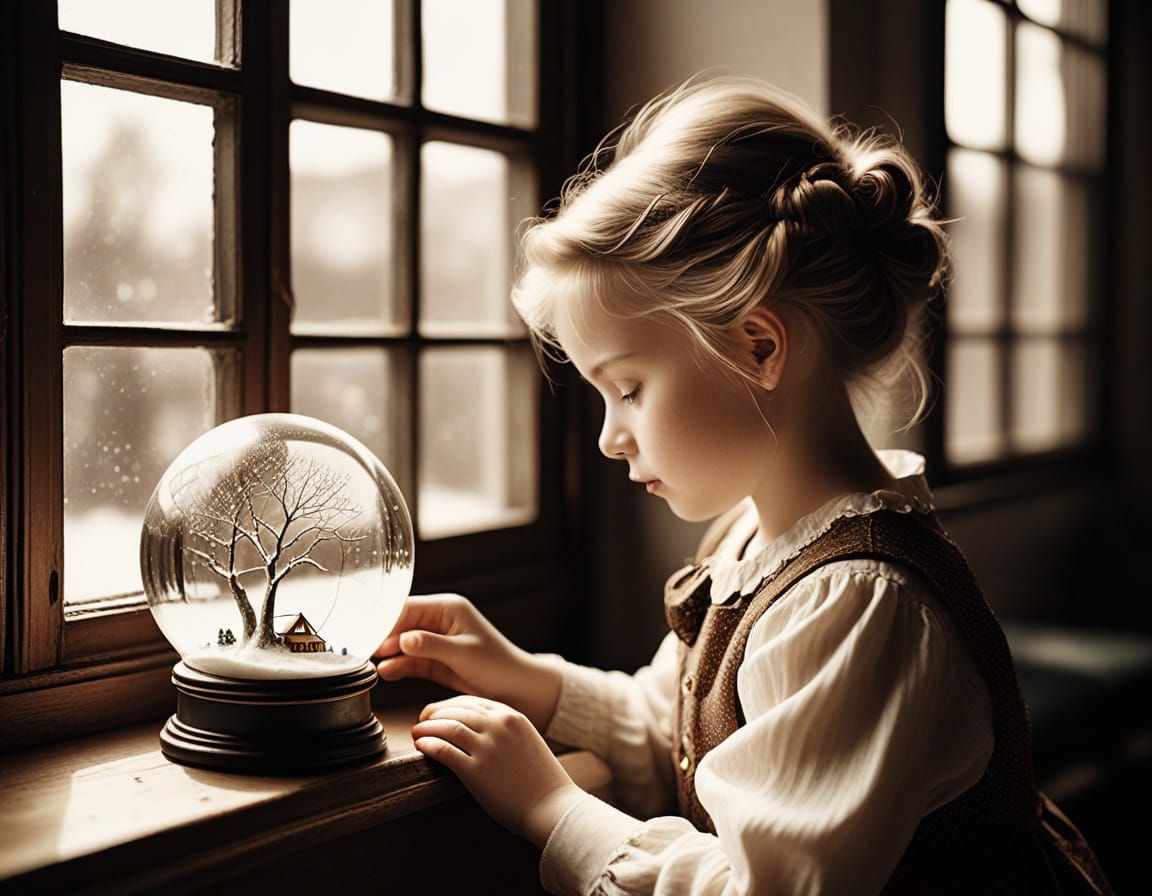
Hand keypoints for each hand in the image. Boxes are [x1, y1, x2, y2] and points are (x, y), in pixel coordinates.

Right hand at [375, 594, 562, 731]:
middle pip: (401, 625)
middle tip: (361, 650)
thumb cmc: (497, 665)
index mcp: (448, 608)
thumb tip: (401, 639)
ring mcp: (436, 641)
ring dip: (388, 654)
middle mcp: (439, 621)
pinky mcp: (435, 661)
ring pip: (403, 644)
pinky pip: (411, 661)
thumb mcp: (462, 653)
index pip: (408, 609)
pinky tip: (386, 672)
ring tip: (371, 664)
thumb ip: (430, 645)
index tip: (365, 632)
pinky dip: (399, 666)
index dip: (385, 620)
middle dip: (383, 638)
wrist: (516, 689)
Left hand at [411, 696, 585, 848]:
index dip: (449, 705)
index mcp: (512, 716)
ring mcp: (488, 747)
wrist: (553, 807)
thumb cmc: (541, 780)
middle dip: (434, 714)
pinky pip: (444, 750)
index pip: (471, 701)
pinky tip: (421, 746)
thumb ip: (505, 730)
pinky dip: (428, 744)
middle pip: (456, 710)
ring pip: (447, 726)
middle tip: (421, 722)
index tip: (437, 713)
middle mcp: (500, 726)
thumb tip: (477, 729)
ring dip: (426, 728)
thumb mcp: (527, 741)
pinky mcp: (477, 771)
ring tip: (417, 734)